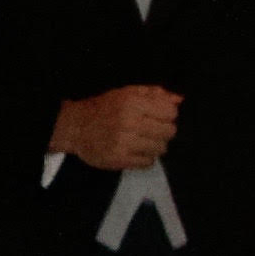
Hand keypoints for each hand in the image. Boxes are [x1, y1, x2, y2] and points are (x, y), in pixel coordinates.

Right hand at [52, 82, 180, 171]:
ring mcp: (124, 143)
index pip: (170, 113)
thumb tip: (178, 100)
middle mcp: (129, 122)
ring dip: (157, 146)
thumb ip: (154, 93)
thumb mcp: (128, 93)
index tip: (159, 117)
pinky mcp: (118, 160)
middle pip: (168, 132)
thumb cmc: (104, 108)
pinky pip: (147, 162)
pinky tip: (138, 152)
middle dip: (165, 131)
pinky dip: (147, 158)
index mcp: (133, 103)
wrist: (76, 127)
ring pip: (160, 148)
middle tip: (154, 131)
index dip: (168, 115)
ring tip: (145, 142)